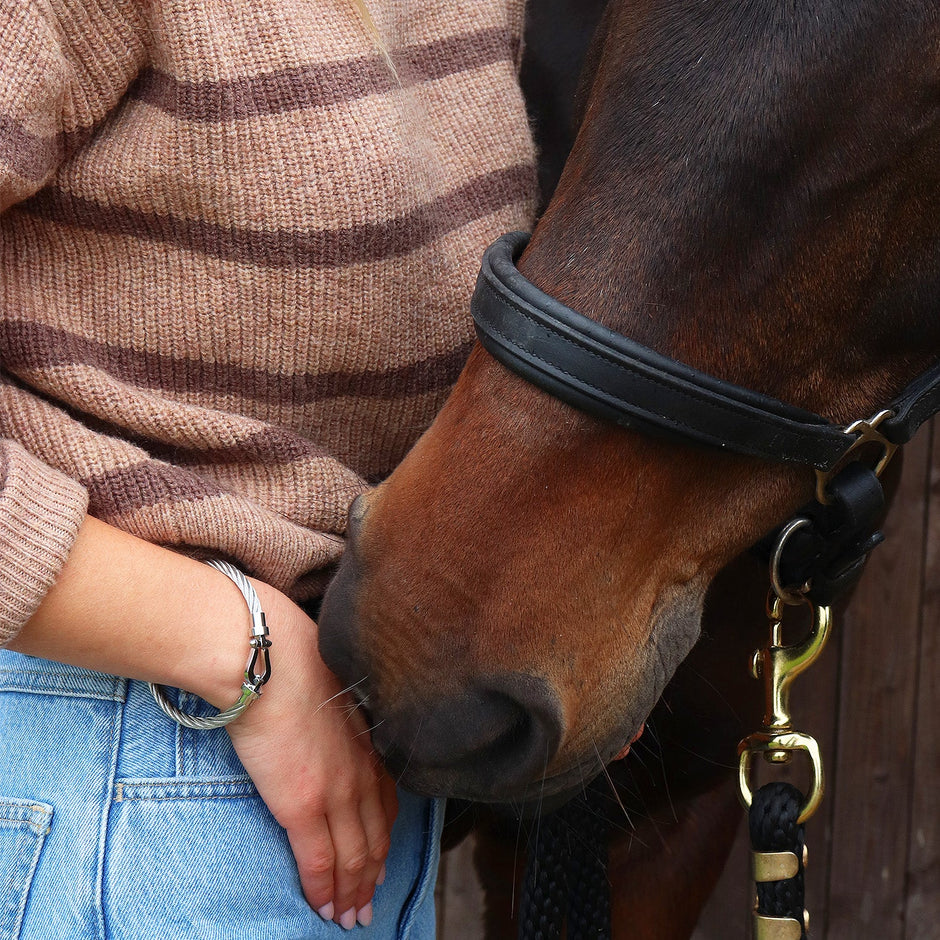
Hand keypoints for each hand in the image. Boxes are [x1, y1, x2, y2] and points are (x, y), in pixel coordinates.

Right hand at [224, 585, 397, 928]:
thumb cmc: (291, 662)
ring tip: (350, 915)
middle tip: (369, 903)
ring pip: (354, 856)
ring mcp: (336, 792)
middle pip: (375, 837)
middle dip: (373, 875)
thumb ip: (335, 720)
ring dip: (353, 891)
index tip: (381, 862)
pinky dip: (325, 890)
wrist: (268, 659)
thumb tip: (320, 727)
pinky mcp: (304, 806)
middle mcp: (361, 772)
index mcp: (367, 745)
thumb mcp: (330, 691)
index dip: (383, 839)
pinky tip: (325, 907)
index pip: (385, 805)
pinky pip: (320, 861)